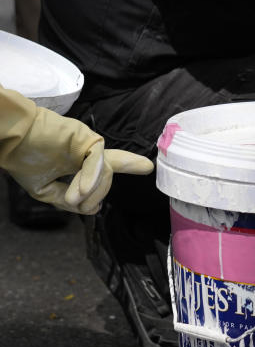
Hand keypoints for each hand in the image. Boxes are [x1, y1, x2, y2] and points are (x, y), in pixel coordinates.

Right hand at [1, 87, 153, 213]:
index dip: (129, 164)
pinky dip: (90, 179)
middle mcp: (88, 151)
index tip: (148, 167)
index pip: (109, 163)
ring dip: (89, 192)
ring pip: (104, 174)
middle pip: (111, 169)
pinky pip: (97, 163)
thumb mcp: (46, 189)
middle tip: (77, 201)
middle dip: (103, 189)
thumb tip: (93, 208)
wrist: (7, 137)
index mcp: (78, 160)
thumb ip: (70, 200)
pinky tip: (81, 192)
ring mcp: (88, 143)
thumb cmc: (22, 158)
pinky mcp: (86, 137)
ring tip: (72, 199)